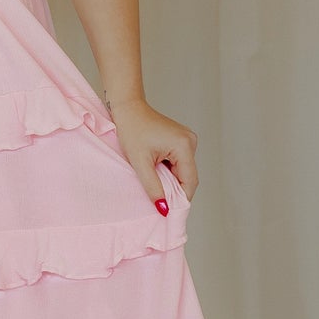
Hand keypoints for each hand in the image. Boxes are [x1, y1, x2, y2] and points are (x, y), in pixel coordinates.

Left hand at [106, 96, 197, 210]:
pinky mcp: (181, 139)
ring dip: (170, 179)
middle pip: (188, 176)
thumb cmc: (131, 130)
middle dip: (174, 189)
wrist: (127, 107)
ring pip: (183, 170)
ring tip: (153, 179)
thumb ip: (153, 187)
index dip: (180, 199)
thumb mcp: (140, 163)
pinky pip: (179, 162)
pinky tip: (155, 168)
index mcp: (184, 146)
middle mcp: (191, 141)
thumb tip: (164, 209)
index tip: (168, 211)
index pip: (190, 181)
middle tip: (157, 197)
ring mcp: (187, 139)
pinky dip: (169, 169)